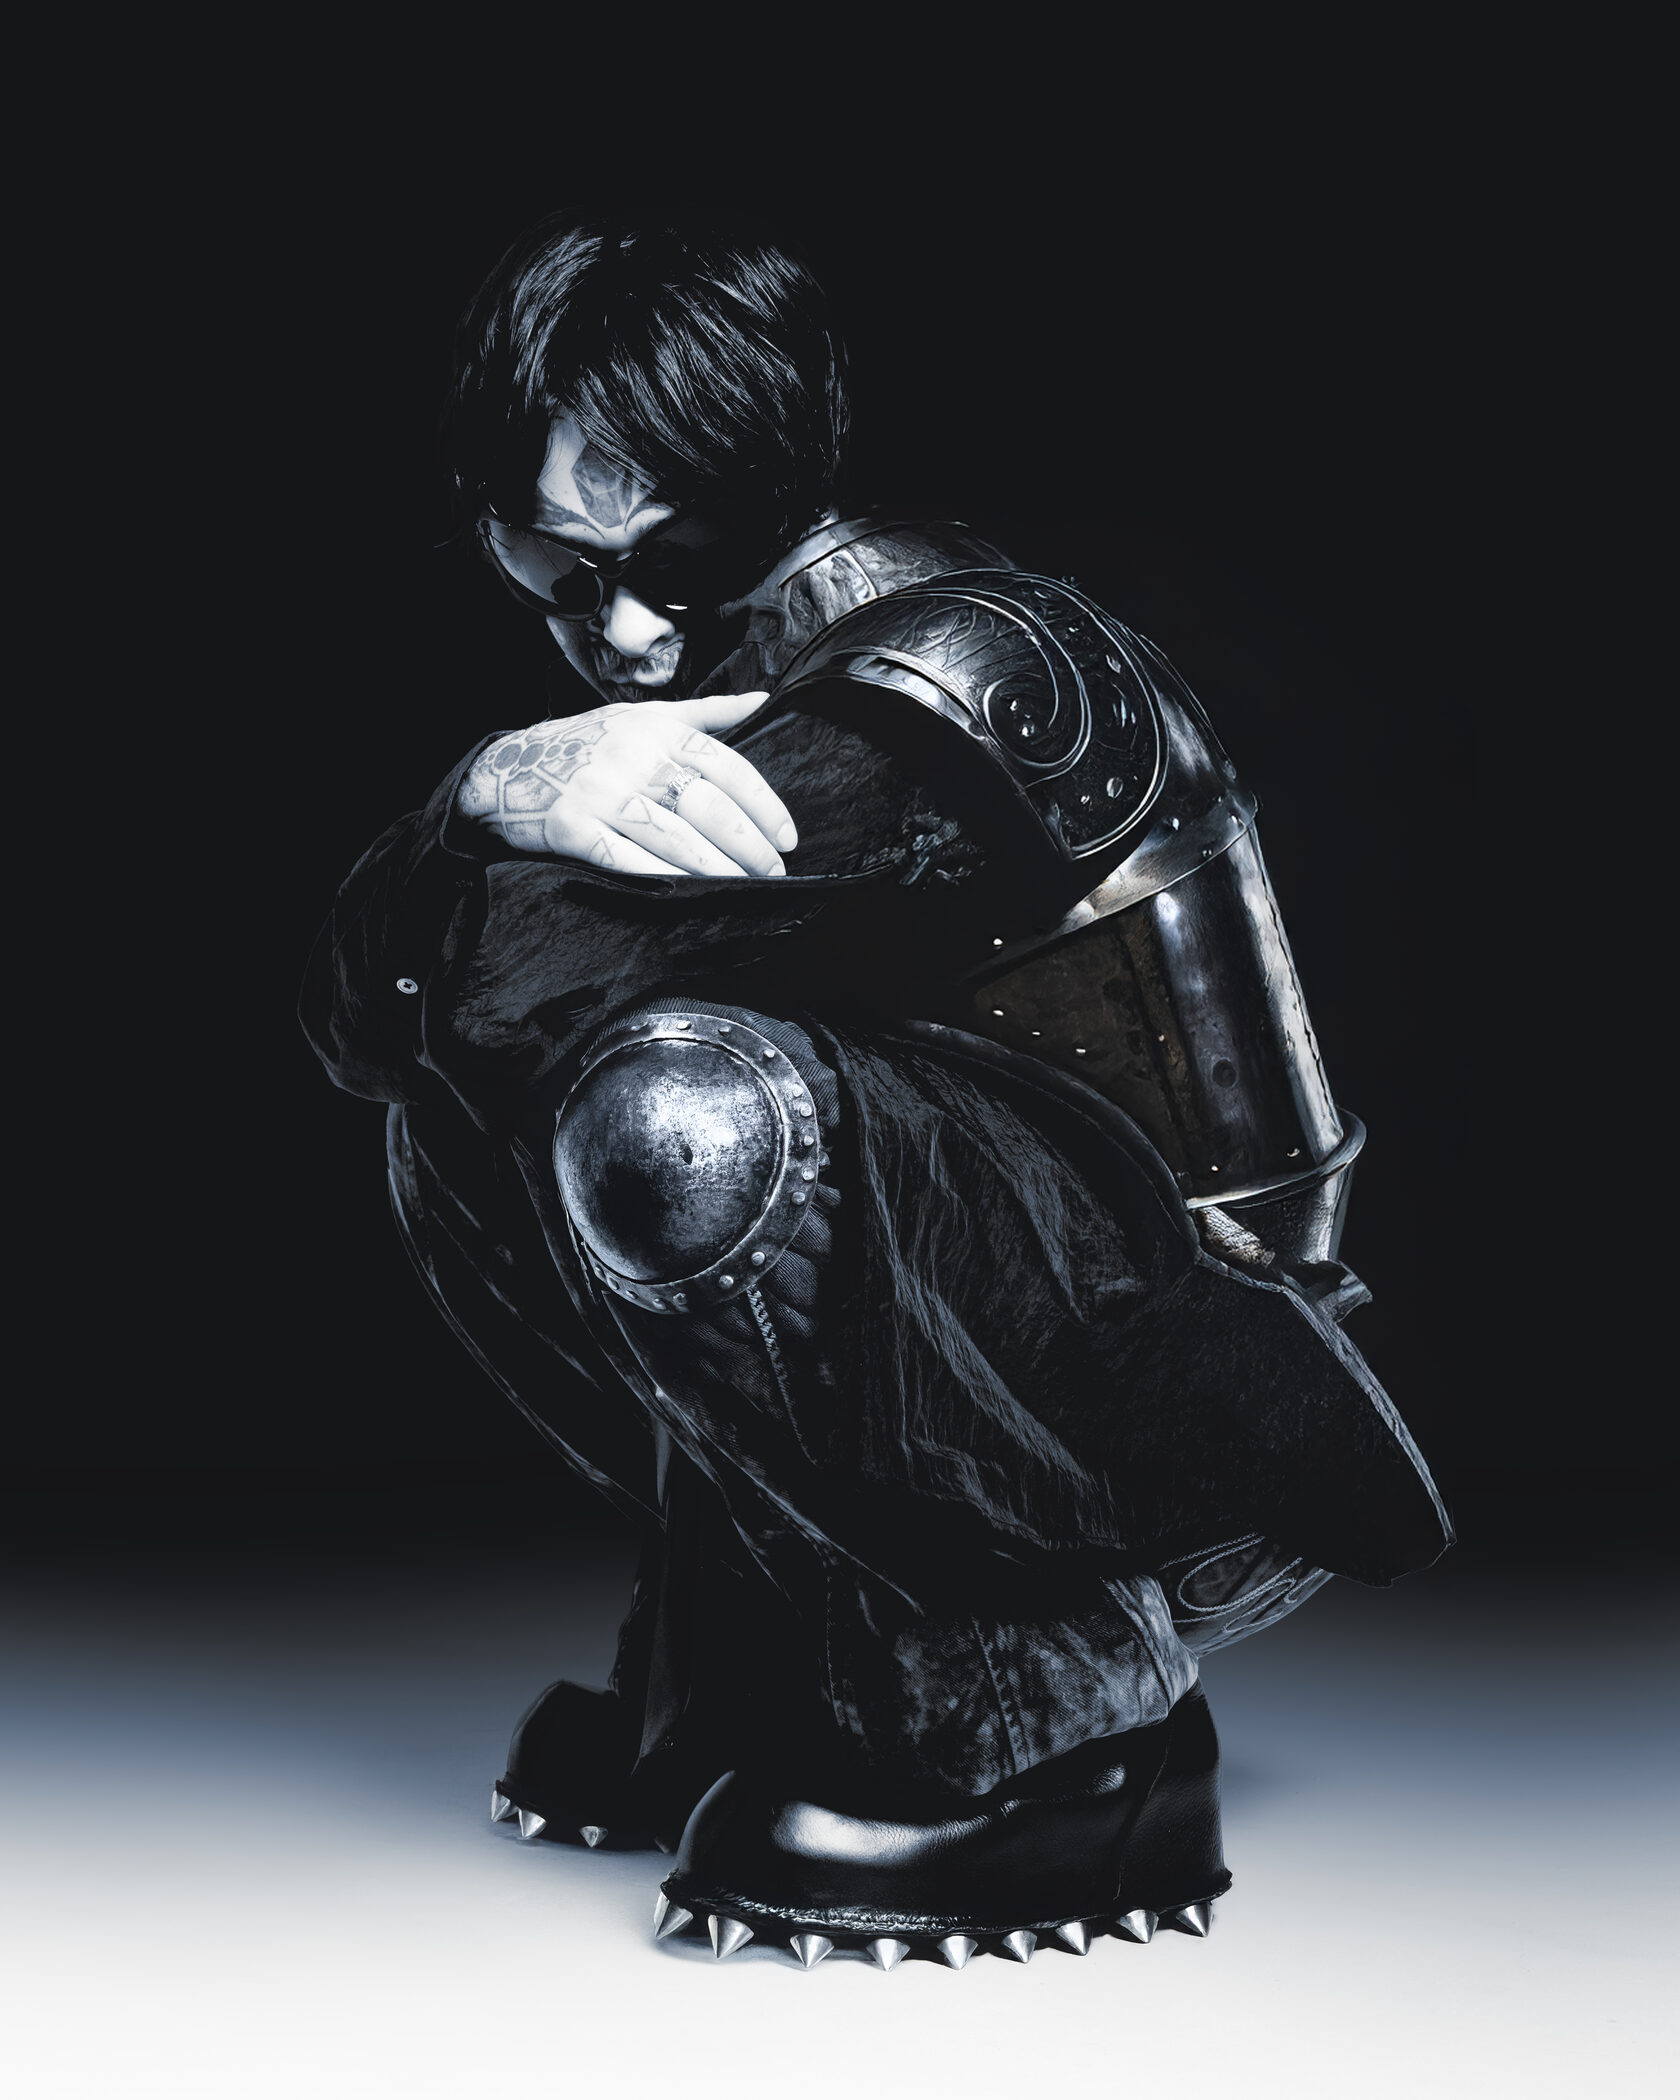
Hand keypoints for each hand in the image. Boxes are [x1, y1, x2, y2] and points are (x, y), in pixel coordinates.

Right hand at [457, 692, 797, 876]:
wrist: (508, 766)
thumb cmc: (587, 743)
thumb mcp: (645, 715)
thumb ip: (706, 713)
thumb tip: (763, 700)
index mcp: (657, 728)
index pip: (727, 767)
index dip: (763, 806)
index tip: (786, 838)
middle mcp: (633, 756)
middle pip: (707, 806)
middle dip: (748, 845)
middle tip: (773, 871)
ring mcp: (601, 792)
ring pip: (674, 836)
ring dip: (716, 868)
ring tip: (745, 888)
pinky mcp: (574, 826)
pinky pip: (629, 859)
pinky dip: (664, 878)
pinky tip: (691, 894)